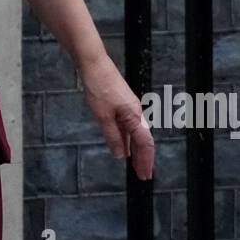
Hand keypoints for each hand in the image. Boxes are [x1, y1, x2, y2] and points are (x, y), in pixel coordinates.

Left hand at [79, 54, 153, 179]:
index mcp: (134, 116)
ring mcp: (129, 108)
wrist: (94, 63)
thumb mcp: (103, 116)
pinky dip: (127, 139)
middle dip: (143, 158)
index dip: (145, 161)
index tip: (145, 175)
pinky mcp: (121, 104)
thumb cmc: (99, 86)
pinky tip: (123, 145)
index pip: (145, 144)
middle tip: (142, 175)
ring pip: (135, 133)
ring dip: (135, 150)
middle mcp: (135, 112)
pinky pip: (128, 126)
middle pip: (143, 140)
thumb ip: (112, 136)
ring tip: (134, 165)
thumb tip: (120, 154)